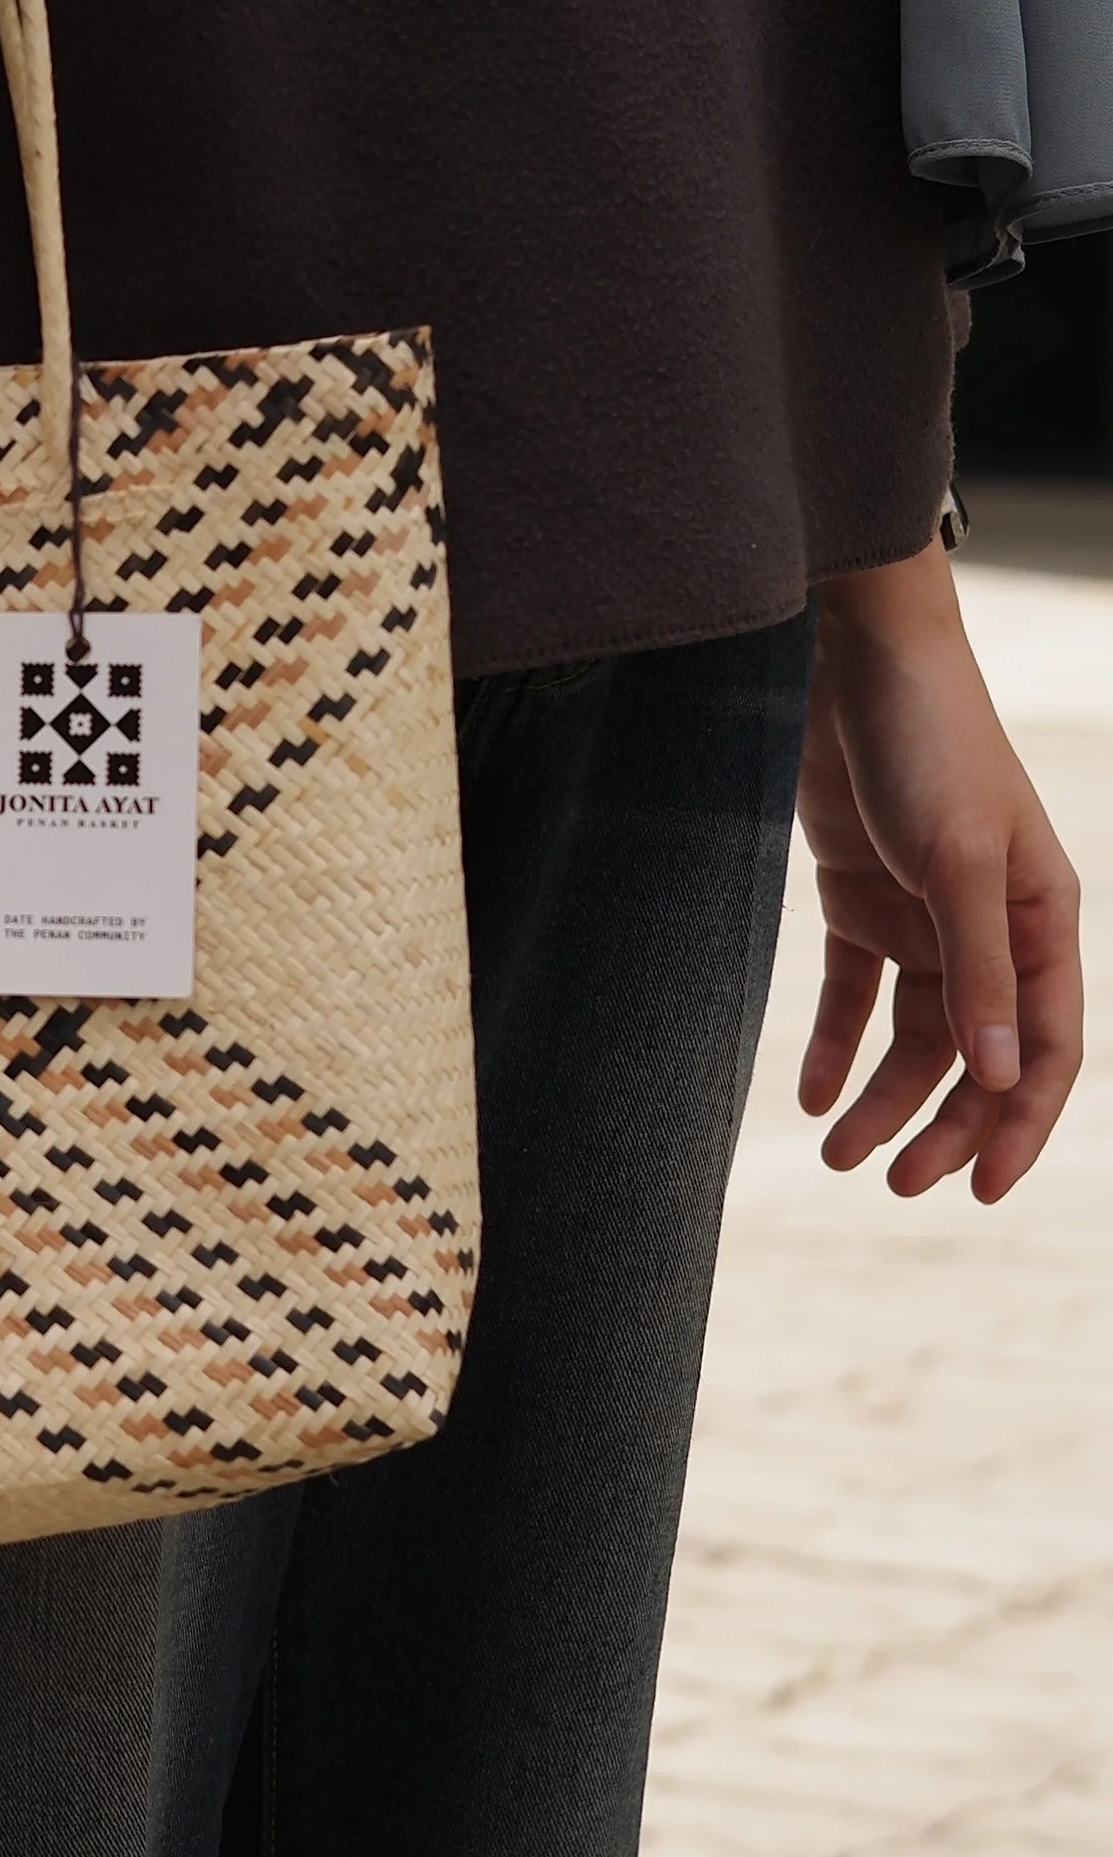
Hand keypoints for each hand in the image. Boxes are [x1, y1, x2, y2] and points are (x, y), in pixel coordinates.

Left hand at [797, 539, 1082, 1201]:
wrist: (858, 666)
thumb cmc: (929, 749)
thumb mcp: (956, 864)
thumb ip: (979, 971)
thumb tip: (1003, 1077)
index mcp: (1041, 921)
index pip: (1046, 1049)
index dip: (1019, 1124)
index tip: (980, 1190)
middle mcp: (990, 929)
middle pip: (976, 1056)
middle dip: (941, 1124)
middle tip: (889, 1183)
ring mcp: (924, 917)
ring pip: (914, 1036)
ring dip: (881, 1097)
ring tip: (835, 1152)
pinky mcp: (861, 900)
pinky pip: (855, 996)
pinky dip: (836, 1046)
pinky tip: (810, 1095)